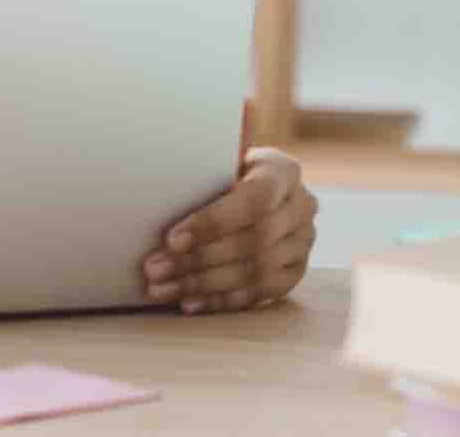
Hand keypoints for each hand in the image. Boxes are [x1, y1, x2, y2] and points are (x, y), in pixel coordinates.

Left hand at [141, 147, 317, 312]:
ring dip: (203, 284)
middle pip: (253, 241)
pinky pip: (260, 293)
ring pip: (256, 271)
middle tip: (156, 269)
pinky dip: (222, 299)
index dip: (213, 222)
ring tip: (162, 288)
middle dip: (198, 260)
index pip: (254, 199)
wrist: (249, 188)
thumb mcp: (215, 158)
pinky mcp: (295, 271)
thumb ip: (201, 168)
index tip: (171, 239)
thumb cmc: (220, 169)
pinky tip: (189, 302)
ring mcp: (303, 243)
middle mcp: (302, 207)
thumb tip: (160, 184)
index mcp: (282, 171)